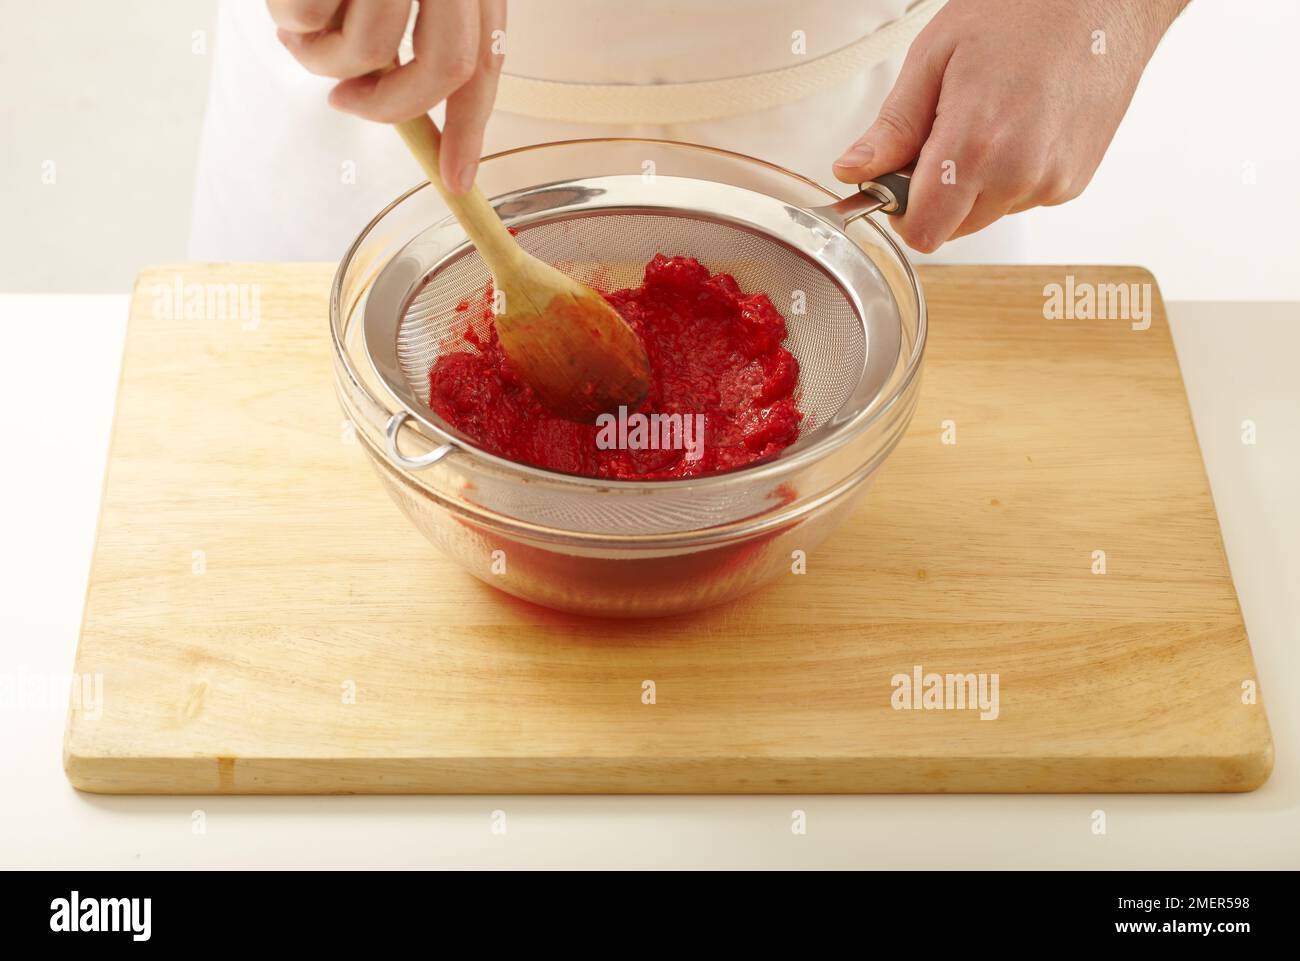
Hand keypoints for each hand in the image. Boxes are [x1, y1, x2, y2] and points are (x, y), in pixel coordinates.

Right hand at [269, 0, 505, 192]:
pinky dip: (289, 19)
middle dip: (390, 107)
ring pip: (370, 49)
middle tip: (347, 102)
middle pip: (444, 68)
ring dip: (322, 56)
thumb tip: (414, 115)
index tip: (457, 179)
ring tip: (297, 24)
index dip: (470, 129)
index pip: (485, 59)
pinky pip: (311, 17)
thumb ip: (415, 32)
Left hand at [833, 0, 1186, 251]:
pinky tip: (1020, 125)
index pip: (923, 232)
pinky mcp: (1074, 182)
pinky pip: (1021, 199)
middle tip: (944, 134)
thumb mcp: (935, 57)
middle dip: (936, 195)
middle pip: (952, 228)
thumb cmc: (1025, 10)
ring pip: (986, 215)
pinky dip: (1009, 175)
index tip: (897, 181)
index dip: (901, 213)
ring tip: (990, 119)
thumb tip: (854, 170)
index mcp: (976, 145)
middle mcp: (1019, 174)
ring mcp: (1052, 182)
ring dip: (974, 185)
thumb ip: (893, 127)